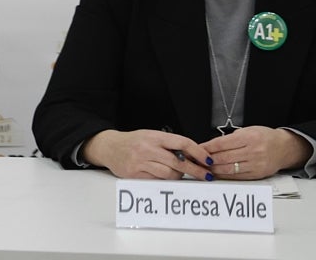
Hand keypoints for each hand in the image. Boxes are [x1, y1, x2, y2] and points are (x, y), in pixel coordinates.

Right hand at [81, 129, 212, 179]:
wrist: (109, 147)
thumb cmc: (133, 142)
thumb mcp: (151, 136)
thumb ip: (169, 144)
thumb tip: (194, 156)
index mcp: (153, 136)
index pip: (181, 143)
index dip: (198, 152)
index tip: (208, 160)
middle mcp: (147, 149)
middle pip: (179, 162)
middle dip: (196, 170)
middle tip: (206, 175)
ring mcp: (140, 162)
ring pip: (170, 174)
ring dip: (179, 176)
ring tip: (179, 173)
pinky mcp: (135, 175)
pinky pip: (157, 181)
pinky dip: (164, 181)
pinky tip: (164, 177)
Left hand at [201, 126, 311, 179]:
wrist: (284, 147)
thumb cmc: (264, 137)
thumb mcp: (246, 130)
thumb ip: (229, 139)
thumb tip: (209, 146)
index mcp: (248, 137)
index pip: (221, 143)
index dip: (206, 148)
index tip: (196, 149)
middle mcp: (253, 151)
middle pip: (223, 158)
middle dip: (207, 160)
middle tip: (196, 160)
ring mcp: (256, 164)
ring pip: (229, 169)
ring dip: (213, 170)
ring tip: (203, 168)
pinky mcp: (257, 174)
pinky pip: (237, 177)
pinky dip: (224, 176)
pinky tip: (216, 174)